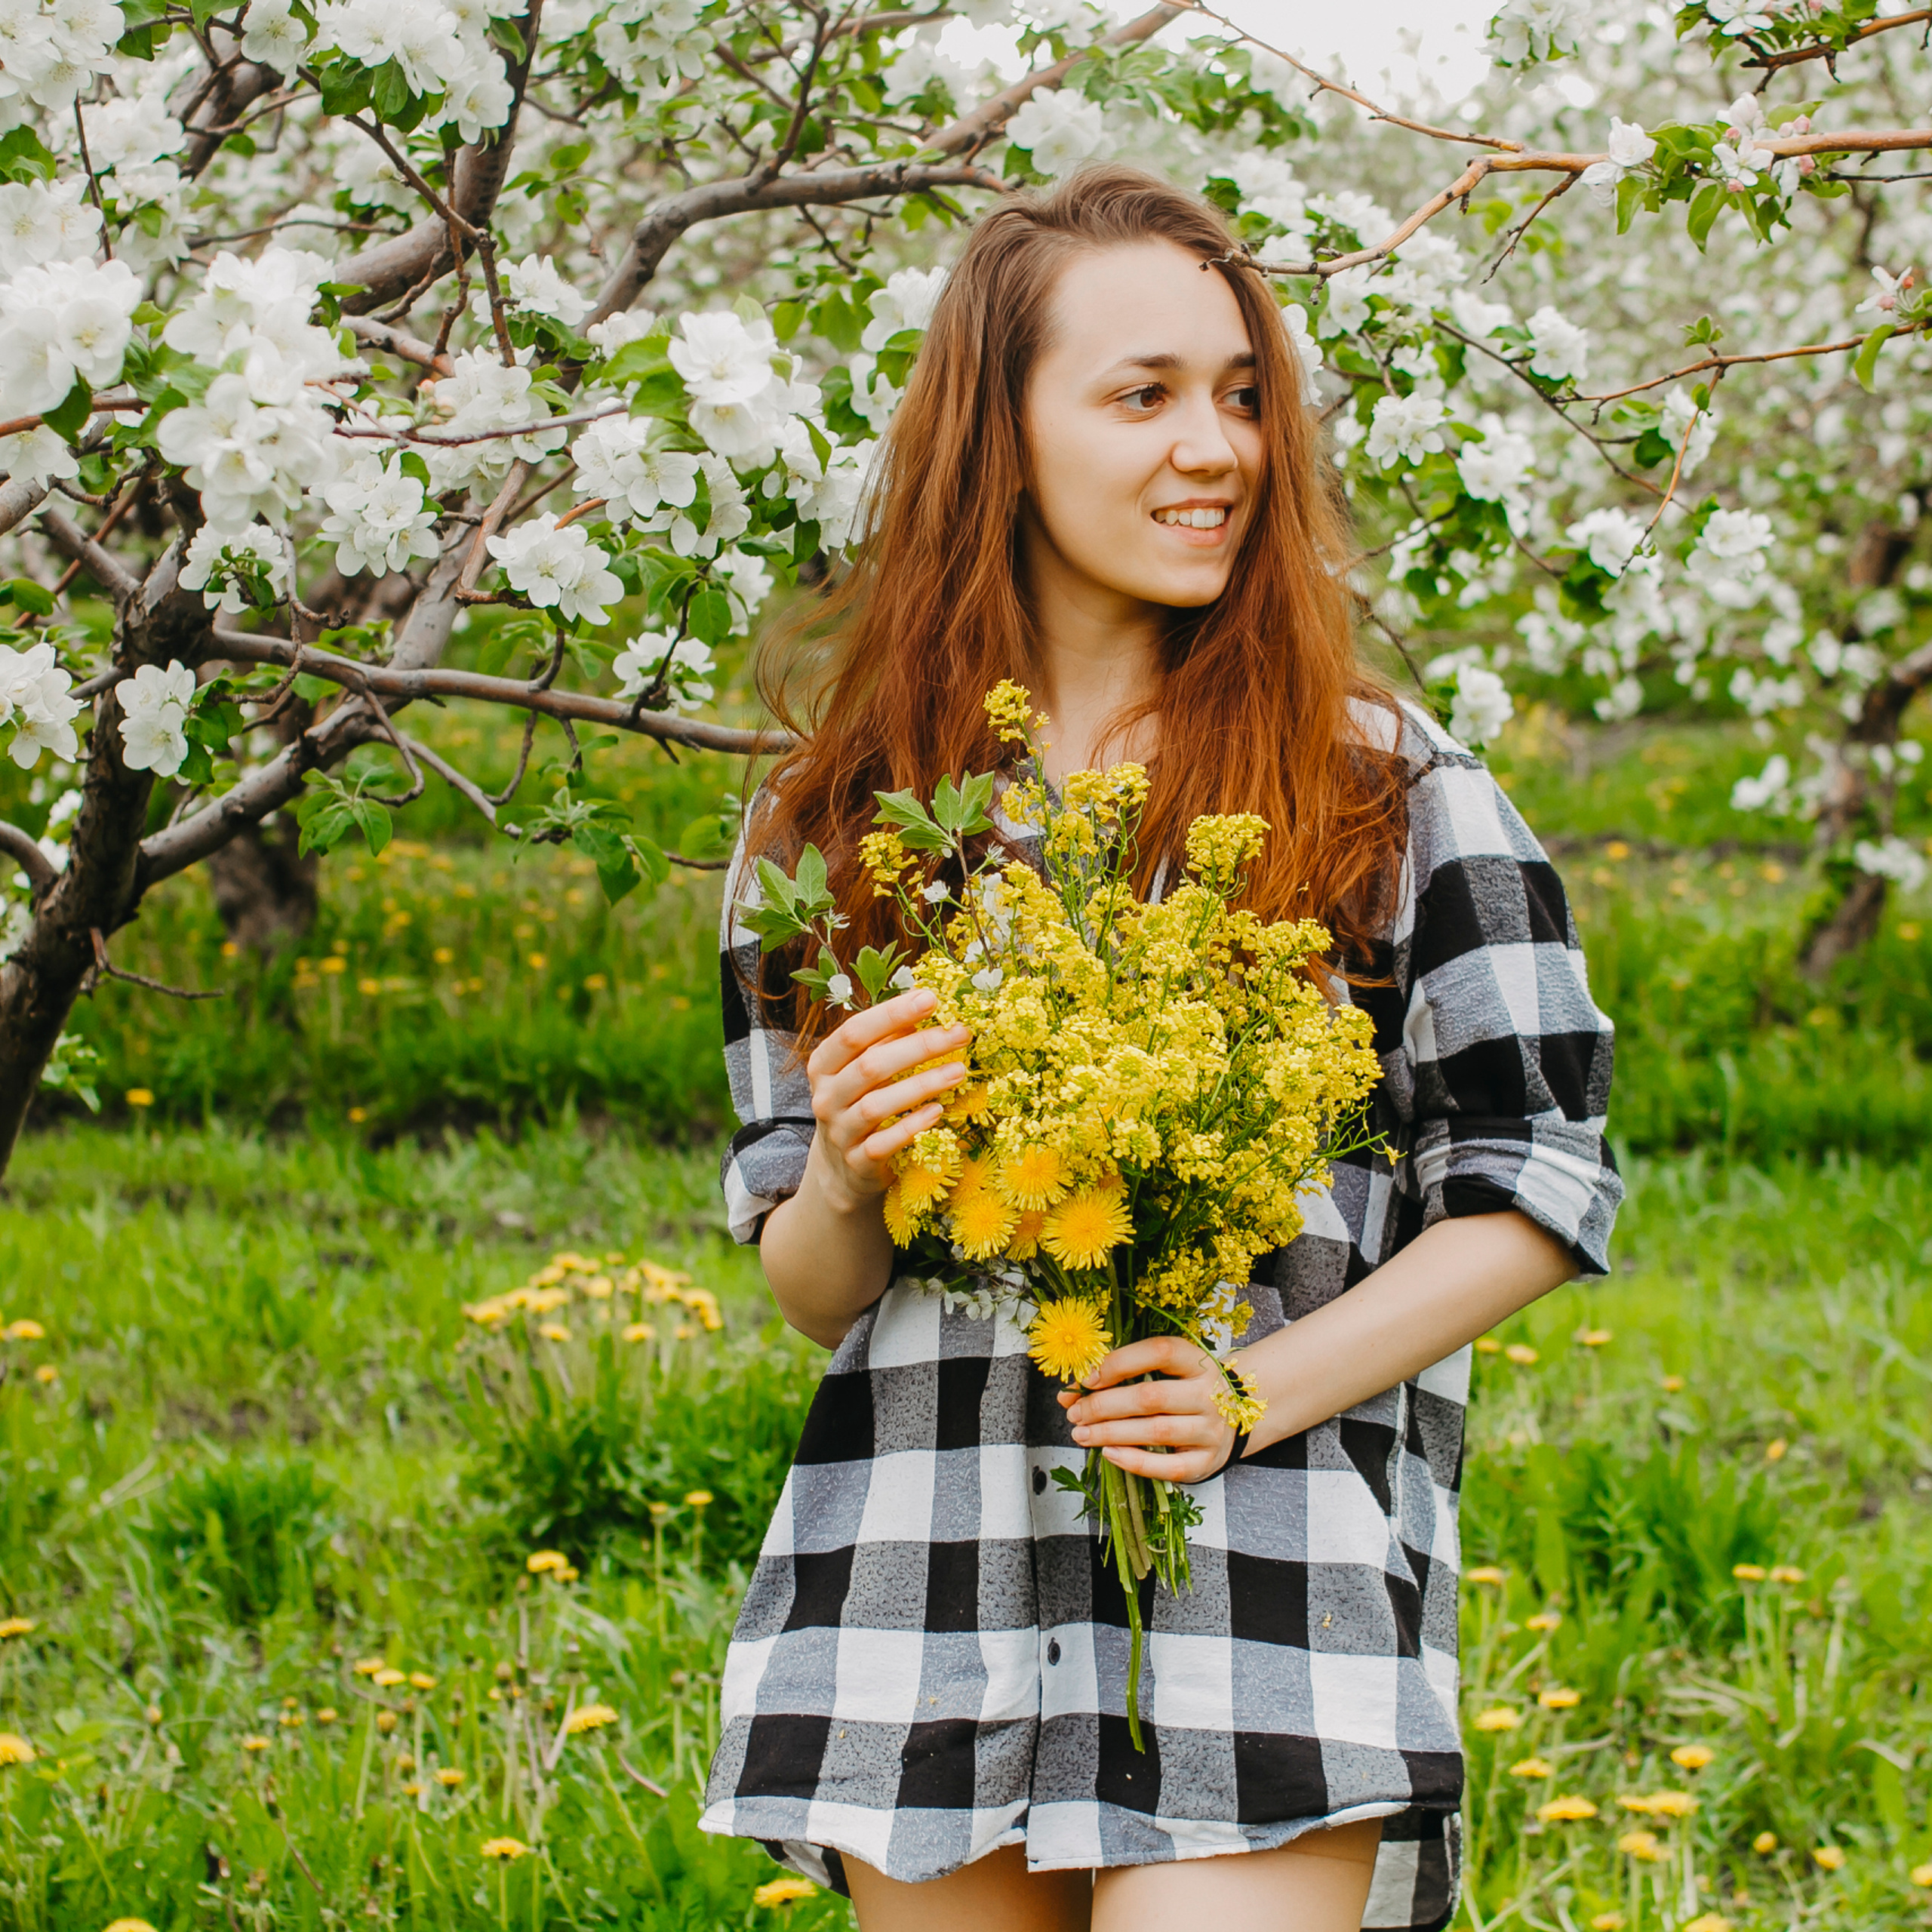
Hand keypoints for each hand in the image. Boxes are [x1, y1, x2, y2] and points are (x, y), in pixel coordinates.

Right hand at [803, 988, 970, 1213]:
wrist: (841, 1169)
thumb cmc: (859, 1105)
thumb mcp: (862, 1071)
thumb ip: (886, 1041)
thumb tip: (926, 1000)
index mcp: (823, 1065)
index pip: (854, 1032)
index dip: (891, 1014)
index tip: (931, 998)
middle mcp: (826, 1097)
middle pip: (870, 1065)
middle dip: (919, 1046)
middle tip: (959, 1033)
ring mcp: (840, 1132)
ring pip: (878, 1104)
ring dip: (922, 1084)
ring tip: (959, 1071)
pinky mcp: (858, 1162)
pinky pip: (885, 1143)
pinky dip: (912, 1125)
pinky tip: (938, 1111)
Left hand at [1058, 1334, 1239, 1482]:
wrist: (1236, 1419)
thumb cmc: (1187, 1391)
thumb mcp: (1164, 1373)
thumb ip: (1121, 1377)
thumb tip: (1069, 1395)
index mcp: (1198, 1361)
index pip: (1160, 1352)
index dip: (1120, 1362)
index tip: (1088, 1378)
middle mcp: (1209, 1393)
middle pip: (1152, 1397)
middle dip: (1105, 1405)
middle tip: (1075, 1413)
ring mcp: (1211, 1429)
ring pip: (1157, 1431)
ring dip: (1112, 1433)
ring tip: (1082, 1434)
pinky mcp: (1207, 1461)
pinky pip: (1169, 1466)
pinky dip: (1135, 1462)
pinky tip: (1109, 1454)